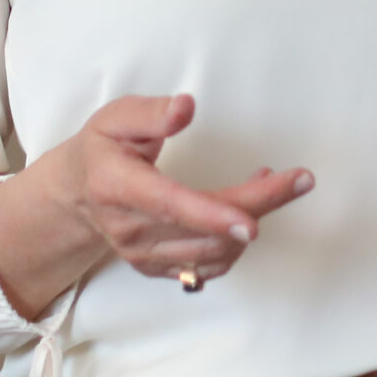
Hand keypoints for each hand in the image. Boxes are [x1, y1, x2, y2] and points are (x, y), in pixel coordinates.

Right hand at [0, 93, 312, 318]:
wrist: (75, 195)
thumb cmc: (100, 149)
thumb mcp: (115, 118)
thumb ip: (150, 113)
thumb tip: (187, 107)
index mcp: (119, 187)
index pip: (170, 204)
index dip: (213, 214)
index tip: (253, 221)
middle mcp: (133, 230)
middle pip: (206, 229)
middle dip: (260, 205)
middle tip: (300, 179)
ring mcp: (146, 255)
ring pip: (215, 252)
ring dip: (252, 219)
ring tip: (273, 182)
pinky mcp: (158, 269)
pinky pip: (209, 265)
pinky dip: (237, 240)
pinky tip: (248, 210)